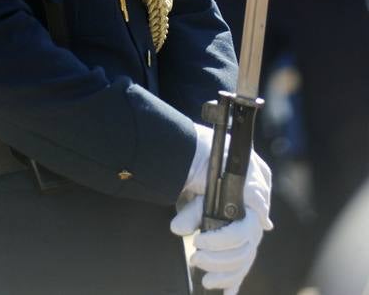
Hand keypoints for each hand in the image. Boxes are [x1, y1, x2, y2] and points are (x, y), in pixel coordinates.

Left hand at [170, 123, 271, 292]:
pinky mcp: (242, 235)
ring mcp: (252, 225)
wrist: (207, 153)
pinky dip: (234, 279)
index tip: (200, 242)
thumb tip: (178, 229)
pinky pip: (244, 262)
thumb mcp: (203, 180)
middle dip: (219, 259)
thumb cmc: (210, 162)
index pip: (245, 230)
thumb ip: (194, 207)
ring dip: (225, 273)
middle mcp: (256, 214)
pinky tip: (227, 293)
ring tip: (204, 278)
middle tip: (196, 258)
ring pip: (245, 259)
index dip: (222, 241)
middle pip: (245, 249)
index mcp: (254, 196)